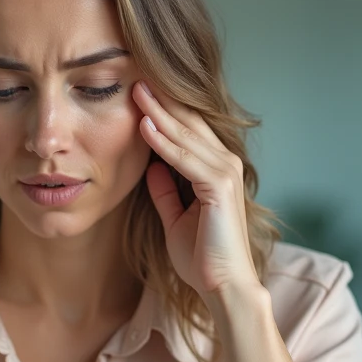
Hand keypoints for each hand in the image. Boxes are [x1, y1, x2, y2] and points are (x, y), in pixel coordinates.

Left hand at [133, 80, 260, 299]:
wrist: (221, 286)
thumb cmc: (202, 257)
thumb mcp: (175, 217)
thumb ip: (165, 190)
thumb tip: (151, 166)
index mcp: (216, 169)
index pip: (188, 129)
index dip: (163, 109)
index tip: (137, 91)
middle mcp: (226, 164)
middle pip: (189, 123)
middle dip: (161, 100)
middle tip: (135, 76)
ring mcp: (226, 173)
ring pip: (186, 135)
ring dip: (159, 113)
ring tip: (136, 90)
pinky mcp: (220, 187)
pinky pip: (185, 158)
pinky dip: (164, 143)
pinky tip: (144, 127)